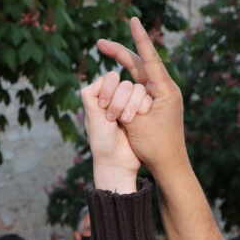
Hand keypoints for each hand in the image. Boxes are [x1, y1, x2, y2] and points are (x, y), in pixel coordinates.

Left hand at [80, 71, 150, 192]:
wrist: (117, 161)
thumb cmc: (102, 141)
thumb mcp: (92, 116)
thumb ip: (91, 94)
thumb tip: (104, 78)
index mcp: (102, 96)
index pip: (111, 77)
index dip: (109, 90)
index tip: (103, 108)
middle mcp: (116, 97)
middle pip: (125, 83)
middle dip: (120, 102)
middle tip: (113, 120)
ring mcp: (131, 104)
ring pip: (138, 90)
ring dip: (132, 105)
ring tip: (126, 122)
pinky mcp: (143, 111)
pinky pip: (148, 98)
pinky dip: (143, 107)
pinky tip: (138, 119)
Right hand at [96, 17, 187, 176]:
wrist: (170, 166)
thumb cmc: (154, 147)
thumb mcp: (136, 123)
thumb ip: (126, 103)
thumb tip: (118, 89)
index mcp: (165, 90)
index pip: (150, 59)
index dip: (140, 39)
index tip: (133, 21)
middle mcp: (165, 89)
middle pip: (141, 64)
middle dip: (119, 52)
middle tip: (99, 43)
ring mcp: (162, 97)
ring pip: (139, 74)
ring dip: (122, 65)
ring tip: (104, 51)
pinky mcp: (158, 105)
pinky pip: (139, 87)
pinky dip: (127, 80)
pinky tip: (116, 75)